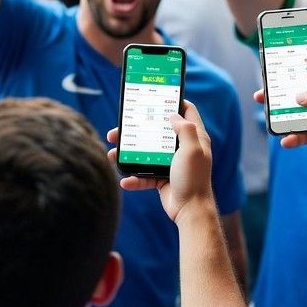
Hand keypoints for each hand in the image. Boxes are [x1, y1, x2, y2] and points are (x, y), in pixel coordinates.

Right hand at [107, 100, 214, 222]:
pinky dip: (134, 178)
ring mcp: (171, 163)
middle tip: (120, 127)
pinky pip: (144, 175)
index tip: (156, 96)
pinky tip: (124, 180)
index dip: (174, 101)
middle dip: (138, 128)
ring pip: (146, 152)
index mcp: (194, 138)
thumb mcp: (192, 149)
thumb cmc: (194, 178)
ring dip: (128, 153)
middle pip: (158, 131)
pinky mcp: (162, 178)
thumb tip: (172, 114)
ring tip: (112, 153)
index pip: (187, 112)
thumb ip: (184, 129)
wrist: (190, 211)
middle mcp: (183, 148)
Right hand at [255, 56, 306, 165]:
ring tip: (267, 115)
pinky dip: (293, 136)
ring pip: (297, 111)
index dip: (299, 59)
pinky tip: (286, 140)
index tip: (279, 57)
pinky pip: (302, 132)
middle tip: (263, 91)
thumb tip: (298, 96)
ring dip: (282, 113)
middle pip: (299, 88)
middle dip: (281, 90)